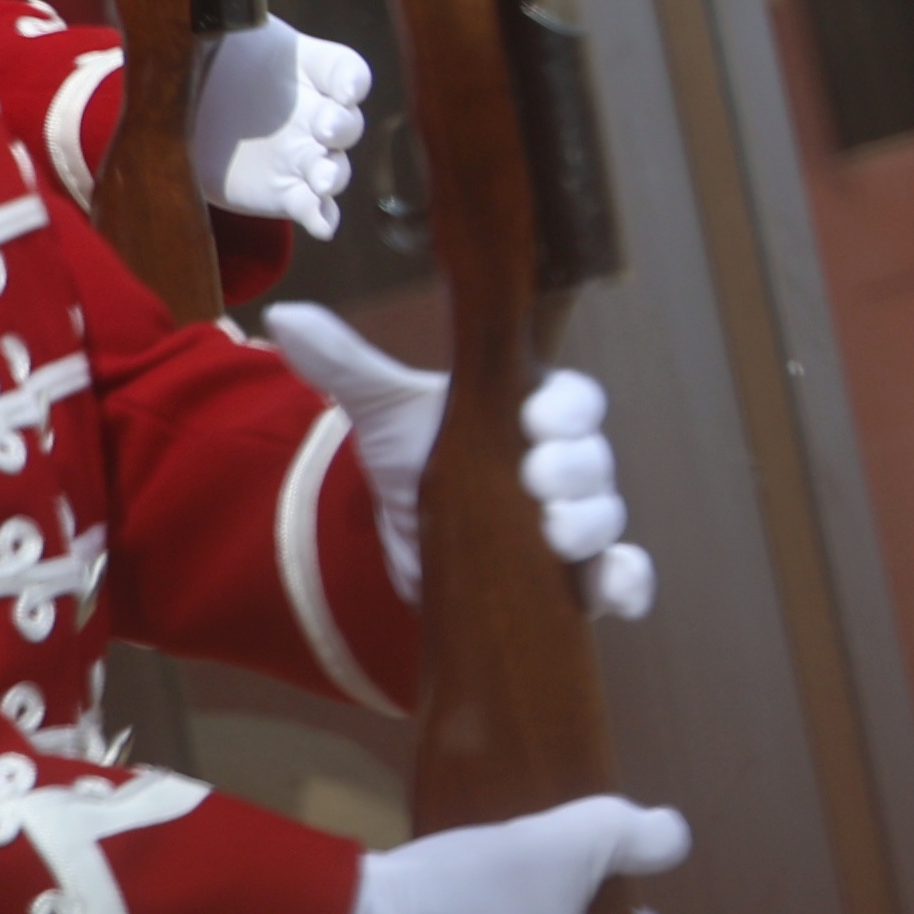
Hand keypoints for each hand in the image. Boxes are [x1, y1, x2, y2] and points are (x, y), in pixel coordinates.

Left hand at [193, 20, 370, 234]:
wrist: (186, 108)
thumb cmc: (210, 58)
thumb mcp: (218, 33)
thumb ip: (224, 29)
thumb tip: (211, 10)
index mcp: (308, 69)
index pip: (345, 72)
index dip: (350, 81)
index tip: (347, 89)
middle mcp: (315, 114)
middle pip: (347, 122)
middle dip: (342, 127)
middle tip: (325, 128)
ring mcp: (303, 155)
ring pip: (334, 167)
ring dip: (333, 173)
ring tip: (322, 177)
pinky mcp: (284, 192)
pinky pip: (311, 206)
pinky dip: (321, 216)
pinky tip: (321, 224)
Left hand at [260, 304, 658, 620]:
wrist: (411, 536)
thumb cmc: (416, 456)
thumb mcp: (384, 413)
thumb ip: (347, 365)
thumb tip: (286, 317)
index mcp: (535, 411)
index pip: (574, 398)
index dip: (564, 408)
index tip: (532, 417)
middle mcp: (567, 465)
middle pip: (595, 459)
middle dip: (574, 468)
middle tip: (535, 477)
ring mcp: (575, 522)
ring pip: (606, 518)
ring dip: (592, 525)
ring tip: (553, 534)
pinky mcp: (573, 578)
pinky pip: (622, 578)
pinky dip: (627, 585)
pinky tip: (612, 597)